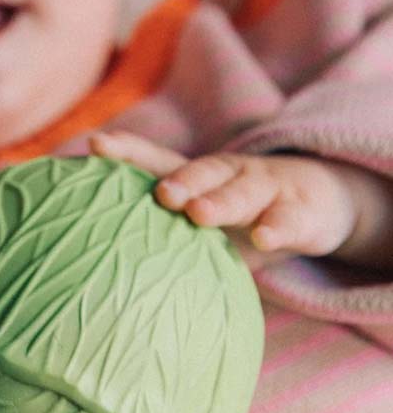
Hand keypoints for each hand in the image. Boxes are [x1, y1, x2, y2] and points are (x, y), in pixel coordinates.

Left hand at [87, 130, 358, 271]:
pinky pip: (288, 220)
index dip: (126, 150)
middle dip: (179, 180)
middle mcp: (228, 174)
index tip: (95, 145)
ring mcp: (266, 189)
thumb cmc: (239, 217)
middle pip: (201, 172)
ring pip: (242, 192)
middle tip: (161, 194)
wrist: (317, 202)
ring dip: (220, 201)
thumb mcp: (202, 220)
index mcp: (196, 175)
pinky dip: (276, 228)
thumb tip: (101, 267)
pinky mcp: (301, 213)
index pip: (156, 158)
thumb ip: (161, 234)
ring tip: (198, 214)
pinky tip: (263, 237)